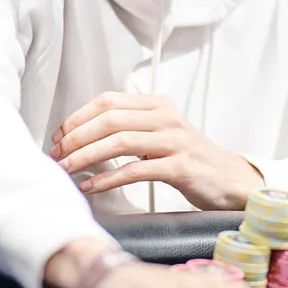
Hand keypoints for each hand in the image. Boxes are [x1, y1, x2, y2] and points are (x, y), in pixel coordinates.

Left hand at [50, 93, 263, 210]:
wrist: (231, 180)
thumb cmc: (190, 159)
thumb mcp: (161, 133)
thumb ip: (131, 127)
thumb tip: (82, 135)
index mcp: (158, 104)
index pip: (109, 101)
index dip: (78, 117)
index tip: (58, 135)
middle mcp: (167, 117)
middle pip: (110, 119)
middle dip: (76, 136)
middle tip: (56, 154)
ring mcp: (176, 141)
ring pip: (120, 141)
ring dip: (86, 156)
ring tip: (66, 169)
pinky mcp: (180, 167)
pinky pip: (135, 171)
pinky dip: (107, 179)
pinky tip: (90, 186)